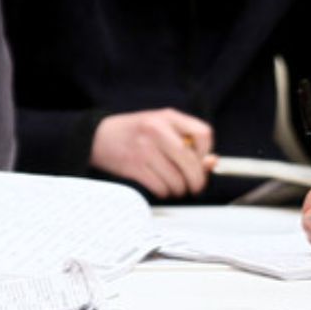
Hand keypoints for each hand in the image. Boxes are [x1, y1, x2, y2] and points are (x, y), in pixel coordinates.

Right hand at [91, 108, 215, 198]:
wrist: (98, 136)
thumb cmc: (135, 132)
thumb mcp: (162, 127)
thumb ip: (188, 142)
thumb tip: (211, 162)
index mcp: (168, 117)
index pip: (203, 134)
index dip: (206, 152)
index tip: (201, 161)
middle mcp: (157, 130)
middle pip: (191, 162)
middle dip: (197, 180)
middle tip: (195, 186)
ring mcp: (145, 149)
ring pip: (177, 179)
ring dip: (179, 189)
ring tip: (175, 185)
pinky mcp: (134, 167)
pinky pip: (161, 187)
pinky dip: (165, 192)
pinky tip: (161, 186)